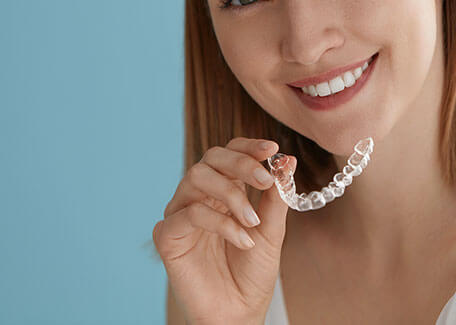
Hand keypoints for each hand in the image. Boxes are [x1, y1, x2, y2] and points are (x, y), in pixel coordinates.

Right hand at [152, 137, 295, 324]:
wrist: (240, 313)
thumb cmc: (253, 273)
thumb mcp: (271, 229)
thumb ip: (275, 195)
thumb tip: (287, 159)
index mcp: (223, 191)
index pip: (230, 154)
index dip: (248, 147)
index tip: (272, 149)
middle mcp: (199, 197)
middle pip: (210, 158)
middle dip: (241, 163)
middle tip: (265, 181)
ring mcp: (181, 214)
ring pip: (196, 177)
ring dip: (231, 195)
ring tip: (253, 221)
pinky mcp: (168, 236)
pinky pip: (189, 213)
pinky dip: (220, 222)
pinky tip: (242, 239)